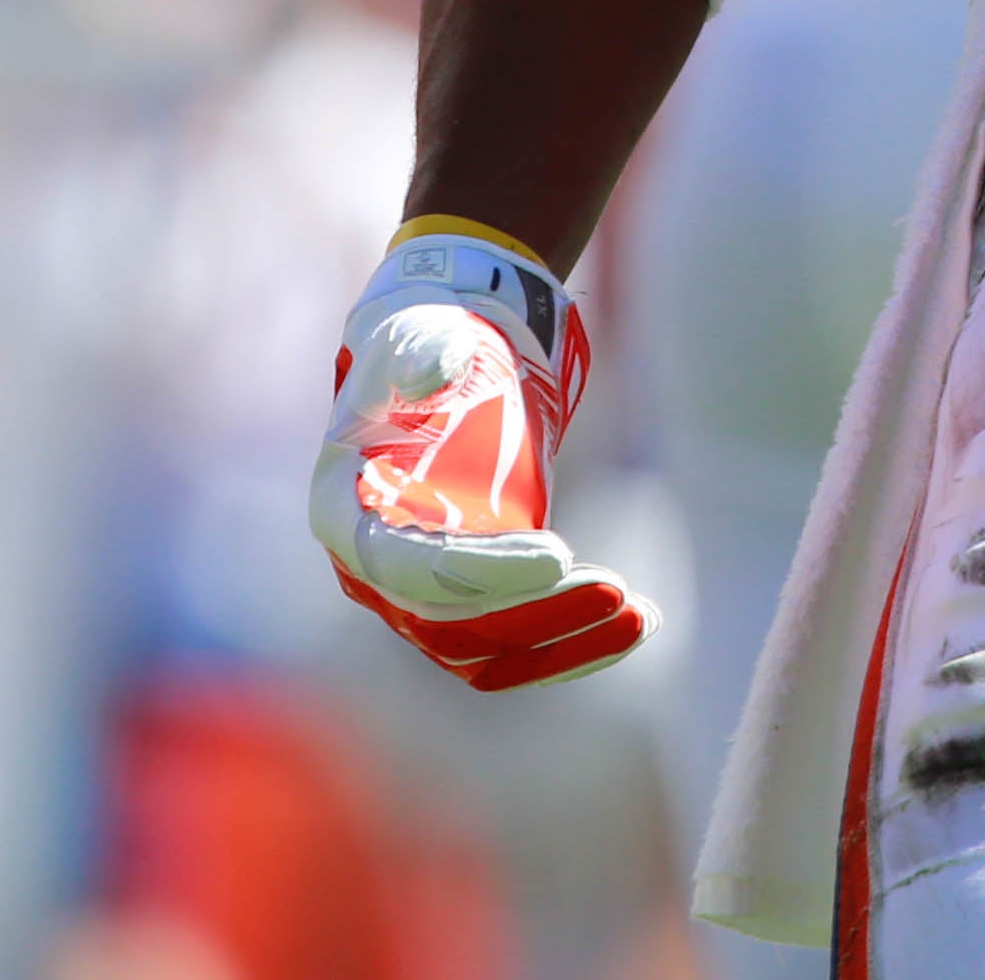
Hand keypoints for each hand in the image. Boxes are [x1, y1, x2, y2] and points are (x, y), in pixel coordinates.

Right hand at [310, 223, 650, 689]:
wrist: (445, 369)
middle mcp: (373, 572)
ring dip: (564, 639)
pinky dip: (575, 646)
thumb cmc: (426, 348)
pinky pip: (517, 647)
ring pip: (487, 651)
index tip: (559, 553)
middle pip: (451, 624)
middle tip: (615, 590)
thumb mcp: (419, 333)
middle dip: (537, 613)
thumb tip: (435, 373)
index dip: (478, 570)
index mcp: (345, 511)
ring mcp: (420, 597)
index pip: (405, 567)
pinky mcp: (471, 602)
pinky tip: (637, 624)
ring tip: (639, 615)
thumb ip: (422, 351)